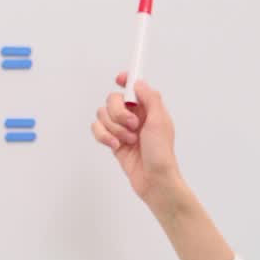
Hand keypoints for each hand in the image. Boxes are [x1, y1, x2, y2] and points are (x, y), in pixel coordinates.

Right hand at [90, 73, 181, 205]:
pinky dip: (104, 137)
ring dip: (114, 128)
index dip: (125, 80)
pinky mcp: (113, 141)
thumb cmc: (161, 153)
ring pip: (102, 115)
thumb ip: (150, 98)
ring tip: (129, 140)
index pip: (133, 87)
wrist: (154, 180)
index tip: (119, 79)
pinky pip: (97, 130)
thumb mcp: (160, 121)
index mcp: (148, 108)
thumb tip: (138, 82)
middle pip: (112, 99)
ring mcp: (122, 129)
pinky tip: (116, 146)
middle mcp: (134, 116)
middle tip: (133, 125)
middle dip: (118, 112)